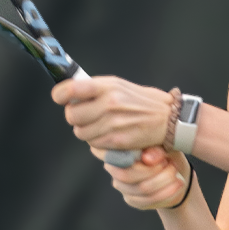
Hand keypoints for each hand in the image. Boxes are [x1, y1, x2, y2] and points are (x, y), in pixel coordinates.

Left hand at [51, 75, 174, 154]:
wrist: (168, 118)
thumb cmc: (143, 101)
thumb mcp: (119, 85)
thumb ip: (95, 89)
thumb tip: (70, 93)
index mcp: (107, 86)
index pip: (71, 89)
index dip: (60, 95)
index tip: (60, 97)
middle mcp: (108, 103)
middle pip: (72, 115)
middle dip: (76, 117)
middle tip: (86, 115)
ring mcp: (112, 123)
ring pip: (80, 132)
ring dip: (86, 131)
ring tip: (100, 125)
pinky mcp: (116, 141)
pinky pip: (93, 144)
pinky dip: (97, 142)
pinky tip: (109, 135)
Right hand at [94, 145, 191, 210]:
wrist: (175, 172)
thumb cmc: (165, 152)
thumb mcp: (164, 144)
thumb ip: (155, 149)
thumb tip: (147, 158)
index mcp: (118, 150)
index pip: (118, 158)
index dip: (139, 158)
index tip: (163, 158)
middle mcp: (115, 169)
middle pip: (127, 175)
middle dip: (154, 171)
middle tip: (170, 165)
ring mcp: (123, 187)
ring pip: (143, 189)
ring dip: (165, 181)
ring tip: (176, 174)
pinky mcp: (133, 201)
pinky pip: (150, 201)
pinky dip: (168, 193)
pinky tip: (177, 184)